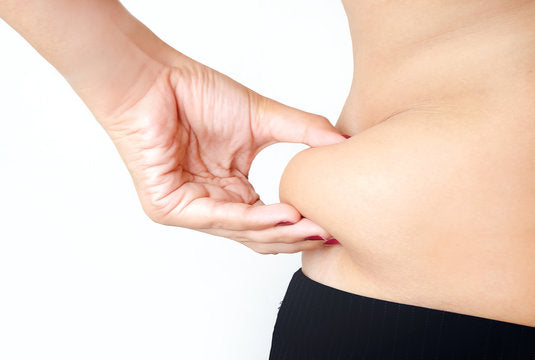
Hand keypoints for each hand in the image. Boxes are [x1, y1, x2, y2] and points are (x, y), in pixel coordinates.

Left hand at [101, 57, 346, 253]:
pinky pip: (216, 217)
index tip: (333, 223)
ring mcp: (190, 209)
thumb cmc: (198, 94)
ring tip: (311, 226)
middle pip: (259, 234)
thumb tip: (343, 142)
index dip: (301, 224)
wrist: (155, 79)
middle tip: (328, 234)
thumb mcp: (263, 118)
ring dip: (278, 231)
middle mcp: (213, 203)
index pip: (270, 220)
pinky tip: (283, 215)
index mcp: (233, 190)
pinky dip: (250, 218)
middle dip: (294, 236)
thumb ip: (303, 132)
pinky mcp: (169, 207)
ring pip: (241, 231)